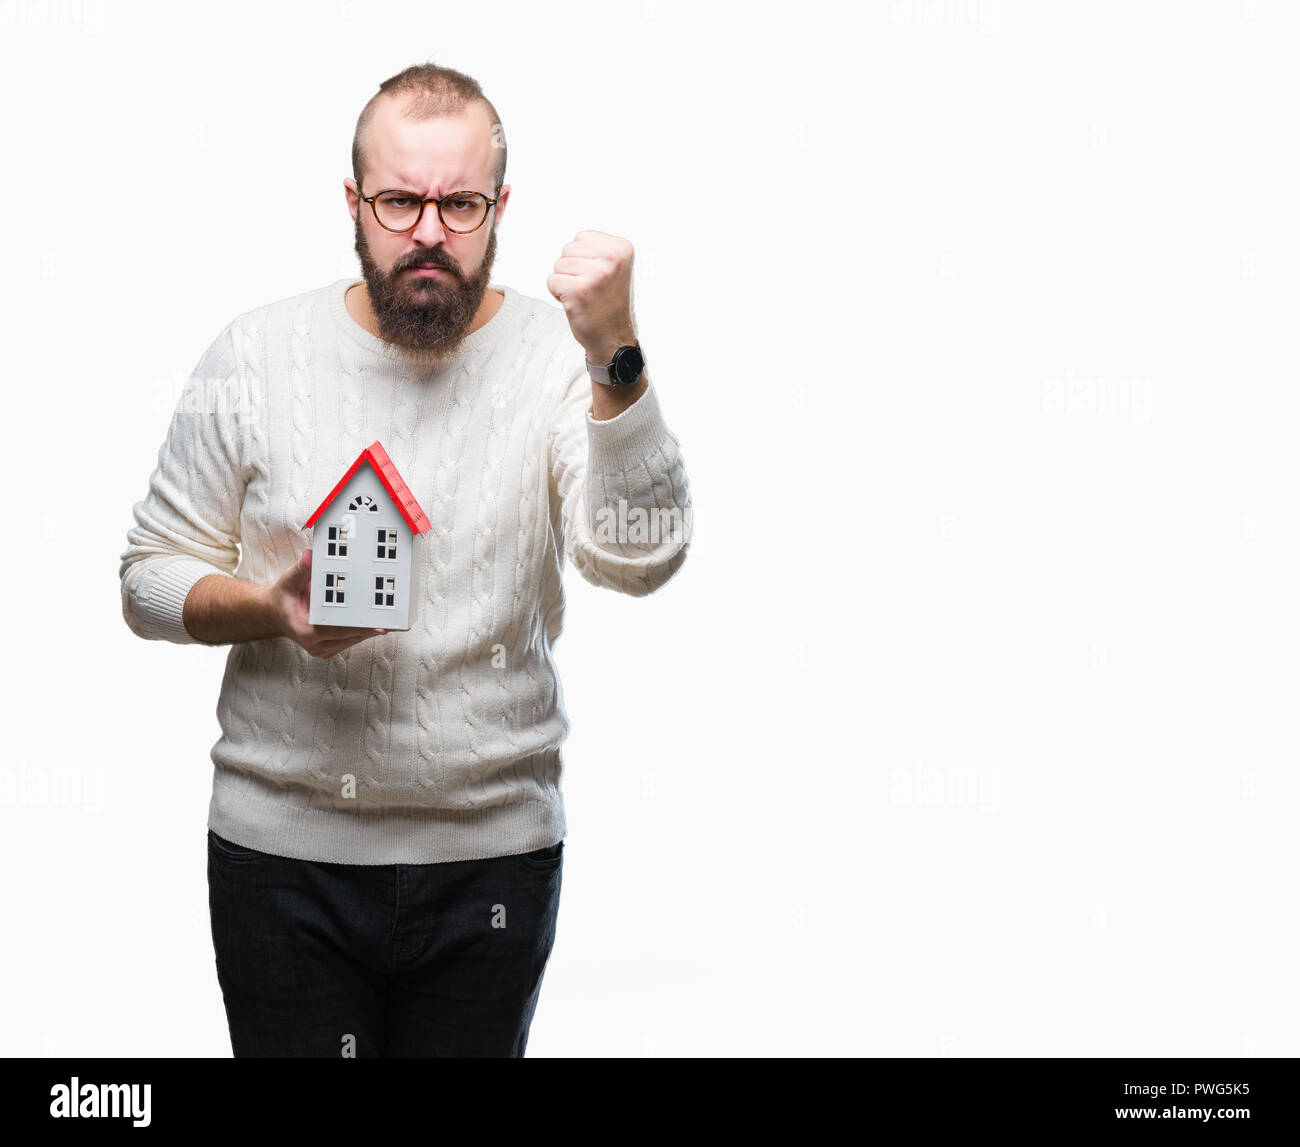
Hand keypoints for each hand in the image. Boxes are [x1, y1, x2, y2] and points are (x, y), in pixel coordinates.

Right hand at [269, 548, 387, 657]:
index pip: (338, 630)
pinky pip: (353, 638)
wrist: (275, 614)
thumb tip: (310, 556)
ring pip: (356, 638)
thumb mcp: (288, 581)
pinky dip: (366, 629)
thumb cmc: (283, 598)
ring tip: (396, 620)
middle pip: (352, 636)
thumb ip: (302, 569)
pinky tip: (382, 620)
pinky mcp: (332, 646)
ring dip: (373, 628)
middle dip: (374, 627)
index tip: (379, 626)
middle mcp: (317, 645)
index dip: (360, 628)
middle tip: (397, 621)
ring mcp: (325, 648)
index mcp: (306, 632)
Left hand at [546, 230, 637, 361]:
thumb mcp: (615, 268)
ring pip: (558, 265)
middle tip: (589, 288)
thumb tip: (572, 242)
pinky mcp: (579, 290)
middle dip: (572, 269)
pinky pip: (551, 281)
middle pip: (568, 249)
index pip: (581, 238)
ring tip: (583, 295)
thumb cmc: (609, 304)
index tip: (597, 276)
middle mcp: (612, 259)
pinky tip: (576, 303)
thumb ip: (598, 250)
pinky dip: (558, 294)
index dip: (582, 258)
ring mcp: (596, 275)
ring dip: (565, 282)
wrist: (613, 338)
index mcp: (622, 249)